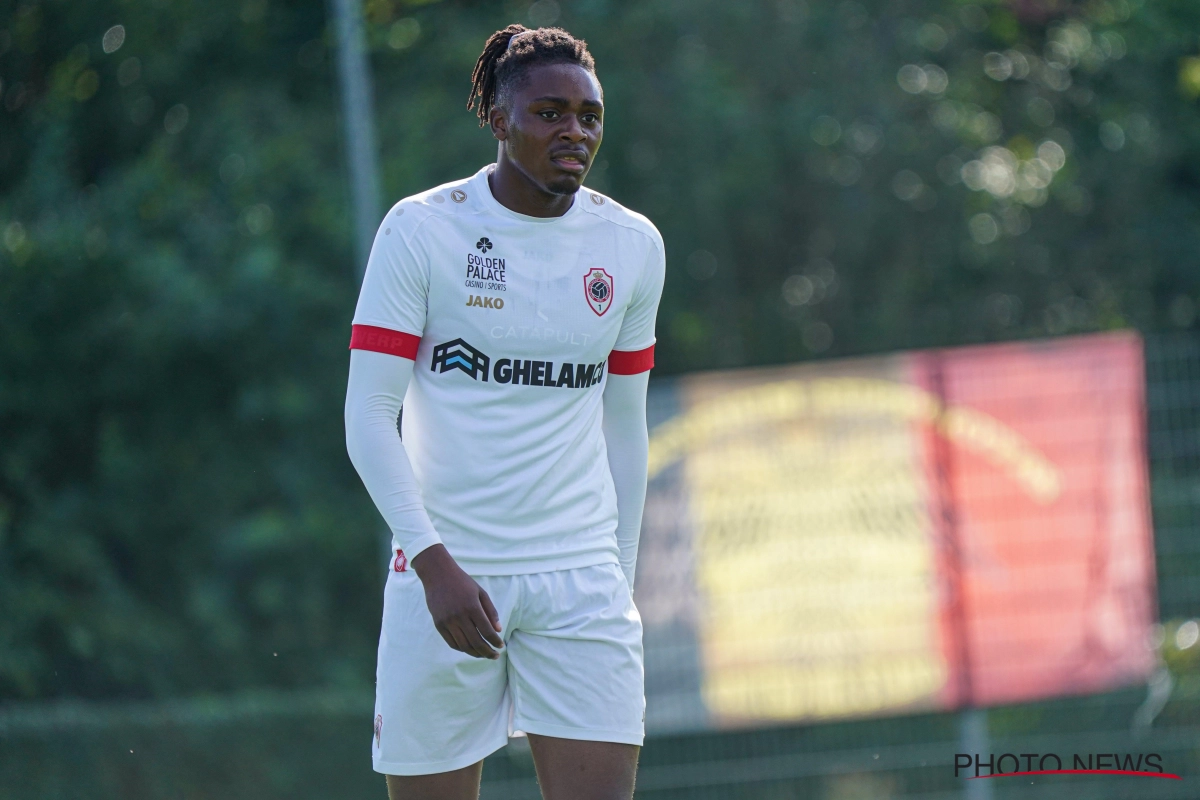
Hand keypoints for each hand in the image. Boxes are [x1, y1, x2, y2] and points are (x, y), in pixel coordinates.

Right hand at [411, 544, 503, 658]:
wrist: (438, 575)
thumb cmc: (462, 582)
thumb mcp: (481, 592)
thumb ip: (491, 611)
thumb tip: (498, 630)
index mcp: (472, 606)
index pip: (487, 631)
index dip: (495, 641)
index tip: (501, 646)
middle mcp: (459, 616)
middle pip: (476, 642)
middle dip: (487, 652)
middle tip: (495, 656)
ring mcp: (447, 621)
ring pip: (463, 645)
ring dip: (475, 653)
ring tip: (484, 655)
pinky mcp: (439, 624)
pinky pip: (451, 643)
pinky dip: (462, 648)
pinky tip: (470, 649)